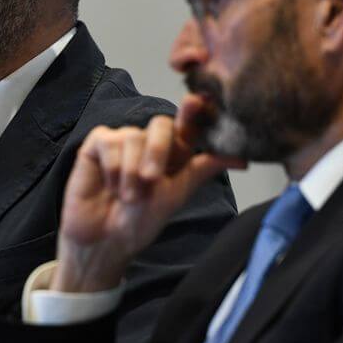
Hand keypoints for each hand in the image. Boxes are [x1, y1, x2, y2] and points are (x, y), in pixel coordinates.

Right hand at [52, 95, 244, 292]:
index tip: (197, 101)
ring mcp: (121, 141)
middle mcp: (147, 142)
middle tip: (150, 180)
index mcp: (172, 152)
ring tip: (126, 195)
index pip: (185, 124)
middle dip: (158, 152)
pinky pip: (108, 141)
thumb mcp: (178, 193)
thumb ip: (205, 168)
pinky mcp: (97, 144)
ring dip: (131, 171)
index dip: (192, 111)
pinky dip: (112, 167)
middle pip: (160, 125)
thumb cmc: (141, 221)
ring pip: (133, 136)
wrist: (106, 241)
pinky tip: (109, 184)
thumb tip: (245, 159)